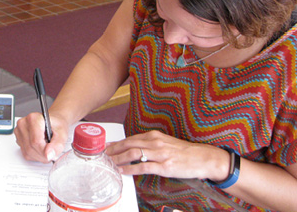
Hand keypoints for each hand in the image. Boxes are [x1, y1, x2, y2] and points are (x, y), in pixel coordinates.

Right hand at [14, 112, 69, 163]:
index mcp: (34, 118)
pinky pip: (25, 154)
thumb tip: (49, 155)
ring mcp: (19, 131)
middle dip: (43, 155)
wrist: (52, 123)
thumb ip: (57, 145)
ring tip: (47, 150)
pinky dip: (35, 156)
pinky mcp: (18, 139)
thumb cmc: (56, 126)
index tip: (52, 154)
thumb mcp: (62, 134)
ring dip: (39, 156)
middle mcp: (23, 123)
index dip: (45, 151)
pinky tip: (41, 149)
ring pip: (27, 153)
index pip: (36, 141)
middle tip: (52, 152)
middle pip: (31, 148)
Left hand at [105, 130, 229, 181]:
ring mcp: (159, 154)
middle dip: (114, 149)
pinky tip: (123, 170)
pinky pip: (143, 166)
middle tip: (104, 154)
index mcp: (154, 136)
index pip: (131, 138)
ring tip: (110, 162)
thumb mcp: (165, 143)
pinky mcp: (164, 166)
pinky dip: (130, 168)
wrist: (202, 158)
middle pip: (129, 144)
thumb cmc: (184, 152)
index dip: (117, 143)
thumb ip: (151, 144)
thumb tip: (135, 149)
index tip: (107, 146)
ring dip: (119, 158)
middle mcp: (155, 142)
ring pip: (133, 153)